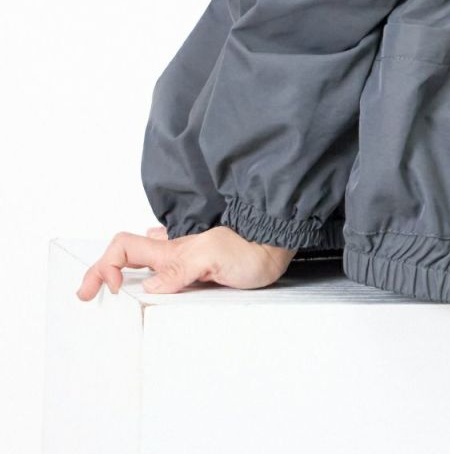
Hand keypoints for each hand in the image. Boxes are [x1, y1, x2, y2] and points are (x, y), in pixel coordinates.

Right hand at [75, 226, 296, 299]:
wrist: (275, 248)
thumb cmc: (249, 250)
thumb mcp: (214, 256)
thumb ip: (181, 270)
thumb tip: (149, 287)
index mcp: (171, 249)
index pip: (124, 247)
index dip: (108, 266)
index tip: (112, 289)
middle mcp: (173, 253)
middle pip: (125, 254)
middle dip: (100, 270)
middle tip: (85, 292)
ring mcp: (184, 261)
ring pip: (141, 262)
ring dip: (118, 272)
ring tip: (104, 288)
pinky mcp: (197, 272)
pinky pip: (163, 271)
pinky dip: (146, 275)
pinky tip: (145, 281)